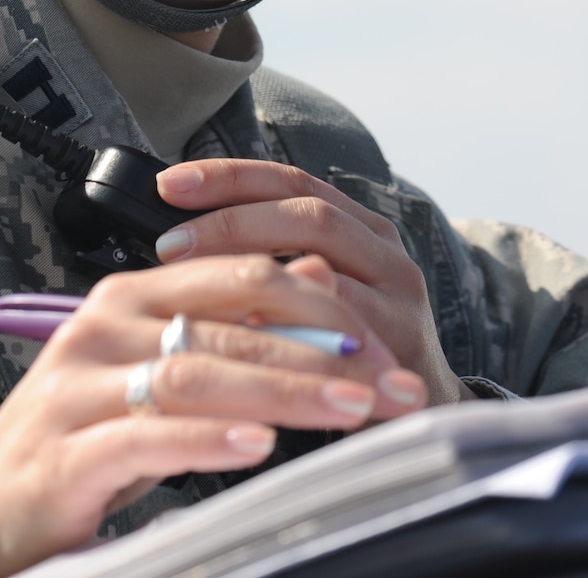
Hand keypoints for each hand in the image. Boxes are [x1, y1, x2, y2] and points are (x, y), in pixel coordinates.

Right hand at [0, 256, 427, 577]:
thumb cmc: (83, 443)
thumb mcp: (159, 379)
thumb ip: (225, 340)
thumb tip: (322, 291)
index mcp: (133, 297)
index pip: (241, 277)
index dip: (323, 306)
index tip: (386, 348)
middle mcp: (103, 325)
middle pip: (231, 322)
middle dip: (323, 351)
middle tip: (390, 384)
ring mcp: (78, 387)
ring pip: (197, 372)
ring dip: (284, 389)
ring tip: (350, 407)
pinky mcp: (63, 453)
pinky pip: (146, 436)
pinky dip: (207, 440)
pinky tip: (259, 447)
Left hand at [154, 160, 470, 408]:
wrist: (418, 410)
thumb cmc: (349, 347)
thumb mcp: (320, 289)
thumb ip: (277, 259)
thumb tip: (188, 236)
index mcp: (361, 228)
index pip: (294, 182)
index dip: (231, 177)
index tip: (169, 183)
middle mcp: (386, 253)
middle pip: (310, 215)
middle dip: (233, 222)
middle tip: (171, 244)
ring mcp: (399, 299)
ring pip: (324, 265)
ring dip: (252, 272)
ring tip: (192, 288)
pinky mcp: (399, 348)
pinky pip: (335, 330)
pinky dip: (282, 327)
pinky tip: (236, 334)